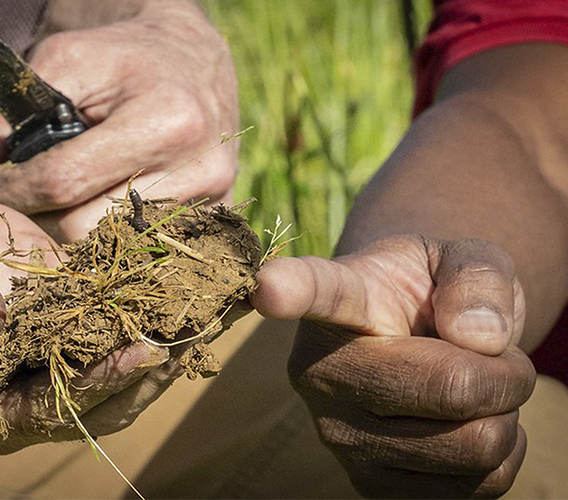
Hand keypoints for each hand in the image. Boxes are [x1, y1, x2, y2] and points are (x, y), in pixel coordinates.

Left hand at [0, 3, 237, 241]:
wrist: (196, 63)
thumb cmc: (126, 58)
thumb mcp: (67, 61)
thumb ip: (11, 110)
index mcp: (165, 120)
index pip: (66, 181)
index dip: (14, 191)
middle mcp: (200, 168)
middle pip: (89, 228)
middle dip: (41, 222)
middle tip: (20, 207)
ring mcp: (214, 200)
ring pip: (115, 249)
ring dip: (74, 236)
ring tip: (56, 211)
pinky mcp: (216, 217)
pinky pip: (146, 249)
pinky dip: (112, 240)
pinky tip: (95, 217)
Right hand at [0, 183, 176, 455]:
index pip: (33, 414)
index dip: (89, 389)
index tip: (140, 356)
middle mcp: (5, 389)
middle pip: (89, 398)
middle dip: (143, 372)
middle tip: (193, 336)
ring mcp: (36, 349)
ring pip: (107, 360)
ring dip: (156, 340)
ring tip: (206, 311)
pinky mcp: (55, 307)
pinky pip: (104, 312)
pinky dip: (141, 300)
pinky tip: (182, 280)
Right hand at [251, 236, 536, 497]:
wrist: (411, 343)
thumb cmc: (430, 291)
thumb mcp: (457, 257)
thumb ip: (477, 276)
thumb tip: (480, 338)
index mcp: (337, 298)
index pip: (314, 291)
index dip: (290, 289)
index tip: (266, 287)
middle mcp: (319, 371)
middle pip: (451, 389)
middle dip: (507, 373)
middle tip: (493, 353)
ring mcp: (337, 435)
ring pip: (474, 448)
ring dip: (505, 415)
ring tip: (470, 386)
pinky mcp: (367, 483)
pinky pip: (477, 487)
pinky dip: (501, 457)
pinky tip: (463, 423)